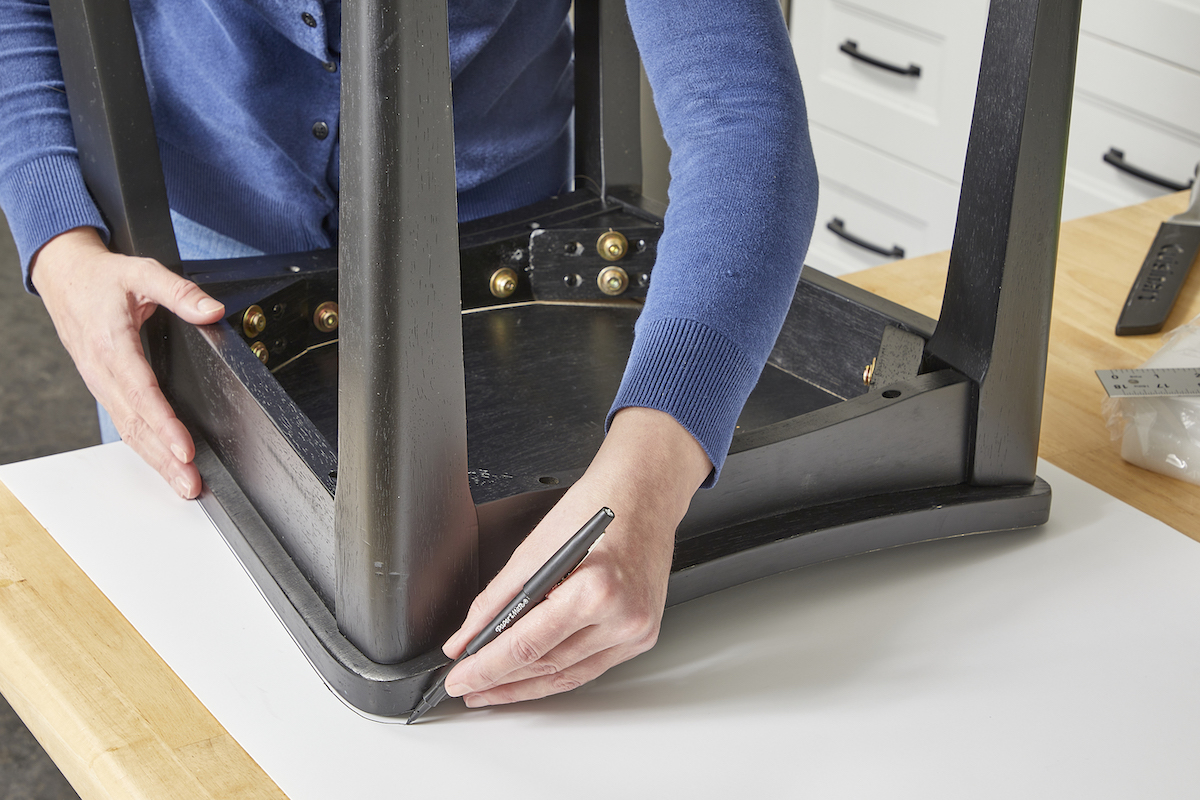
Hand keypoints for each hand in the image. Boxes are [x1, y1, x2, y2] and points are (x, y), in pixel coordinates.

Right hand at [30, 227, 225, 498]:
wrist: (64, 277)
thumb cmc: (103, 279)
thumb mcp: (144, 272)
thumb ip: (180, 292)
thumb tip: (212, 310)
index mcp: (112, 344)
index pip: (141, 393)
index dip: (163, 424)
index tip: (185, 448)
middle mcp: (103, 371)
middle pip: (135, 423)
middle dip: (163, 457)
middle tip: (191, 482)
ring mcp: (101, 384)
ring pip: (128, 430)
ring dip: (156, 461)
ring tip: (184, 484)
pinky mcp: (104, 389)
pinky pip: (124, 423)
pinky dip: (145, 448)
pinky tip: (164, 465)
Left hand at [441, 407, 712, 706]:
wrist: (644, 494)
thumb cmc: (596, 507)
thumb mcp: (535, 549)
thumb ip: (496, 601)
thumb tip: (466, 638)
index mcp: (596, 591)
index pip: (527, 645)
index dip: (487, 668)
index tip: (460, 678)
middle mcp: (622, 617)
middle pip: (547, 666)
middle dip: (501, 680)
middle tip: (467, 686)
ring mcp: (636, 631)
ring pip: (568, 675)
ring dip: (526, 686)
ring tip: (491, 688)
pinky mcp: (640, 636)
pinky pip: (590, 666)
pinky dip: (557, 673)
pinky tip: (530, 676)